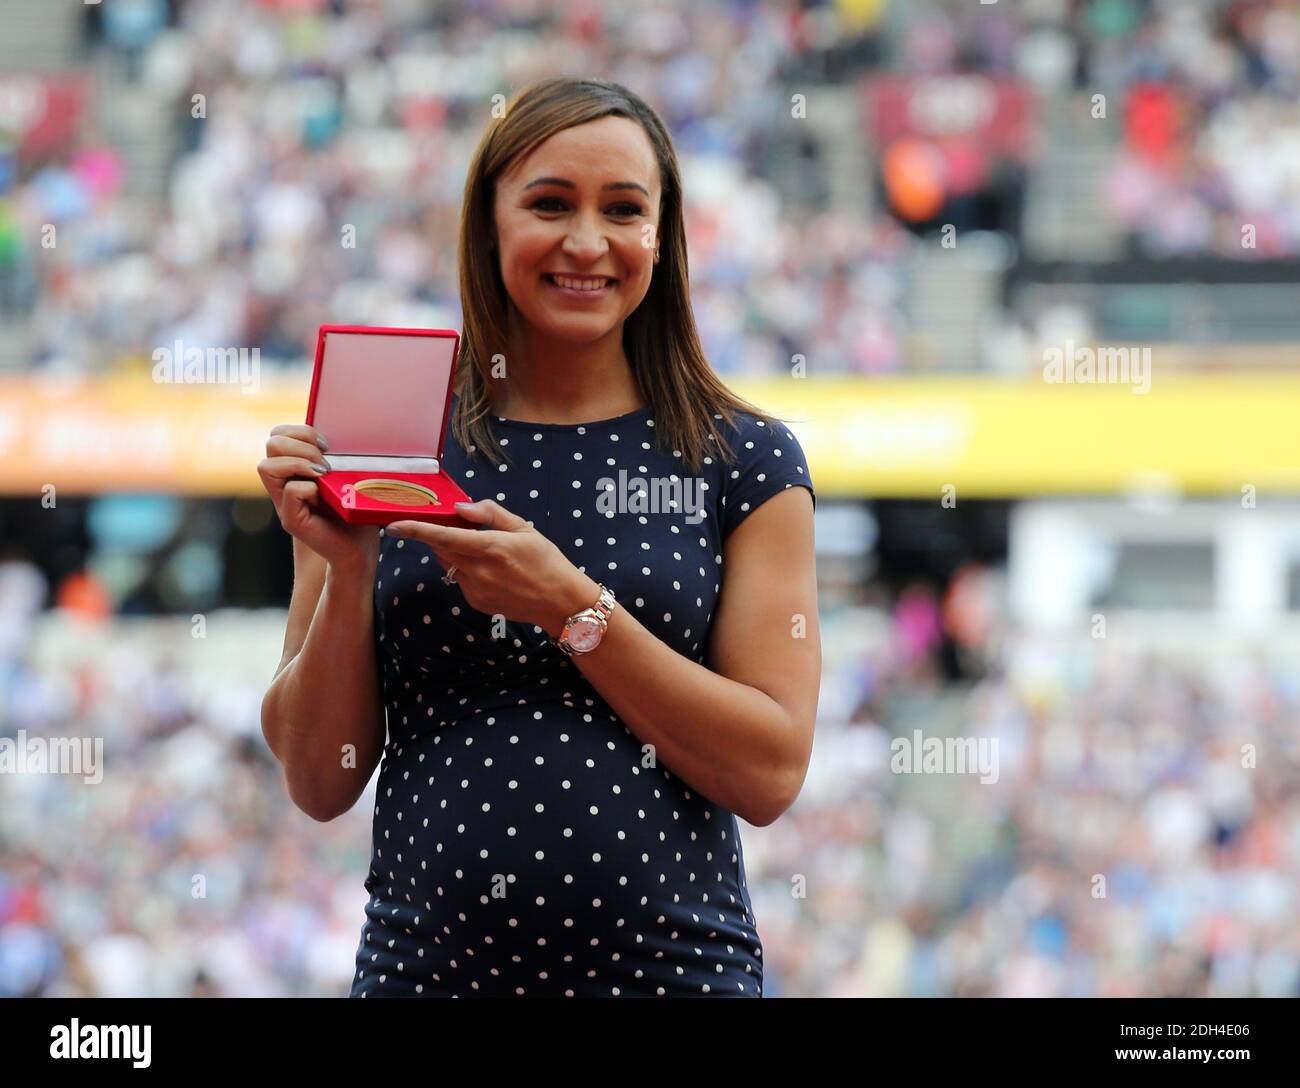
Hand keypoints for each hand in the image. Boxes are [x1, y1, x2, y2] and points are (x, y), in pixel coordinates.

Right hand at [257, 423, 380, 577]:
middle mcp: (283, 484)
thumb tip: (340, 426)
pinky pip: (289, 491)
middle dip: (301, 443)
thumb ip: (336, 455)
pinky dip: (308, 487)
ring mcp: (283, 503)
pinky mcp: (291, 520)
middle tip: (327, 461)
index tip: (329, 445)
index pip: (279, 434)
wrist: (360, 549)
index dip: (301, 430)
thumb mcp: (347, 475)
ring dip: (299, 462)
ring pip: (266, 465)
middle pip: (271, 443)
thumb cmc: (357, 510)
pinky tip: (324, 495)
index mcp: (294, 469)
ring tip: (324, 474)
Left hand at [385, 499, 599, 634]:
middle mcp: (479, 571)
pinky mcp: (476, 602)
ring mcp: (476, 590)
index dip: (416, 530)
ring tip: (481, 549)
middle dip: (435, 536)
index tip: (393, 525)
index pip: (444, 536)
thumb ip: (490, 514)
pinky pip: (460, 580)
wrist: (560, 602)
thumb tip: (461, 507)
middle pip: (440, 549)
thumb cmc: (546, 560)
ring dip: (452, 552)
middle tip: (448, 526)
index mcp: (491, 547)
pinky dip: (465, 570)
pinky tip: (491, 571)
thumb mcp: (524, 528)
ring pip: (449, 565)